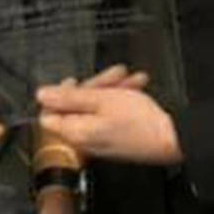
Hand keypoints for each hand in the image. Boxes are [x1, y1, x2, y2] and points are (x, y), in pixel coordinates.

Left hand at [35, 76, 179, 165]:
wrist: (173, 139)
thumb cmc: (140, 121)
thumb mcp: (101, 99)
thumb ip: (68, 98)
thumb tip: (40, 95)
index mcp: (75, 132)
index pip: (49, 114)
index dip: (59, 94)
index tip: (75, 81)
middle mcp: (84, 139)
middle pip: (76, 108)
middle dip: (94, 86)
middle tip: (114, 73)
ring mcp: (100, 140)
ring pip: (96, 108)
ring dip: (111, 89)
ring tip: (132, 77)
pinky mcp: (115, 139)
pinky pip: (109, 116)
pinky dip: (120, 100)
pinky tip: (136, 87)